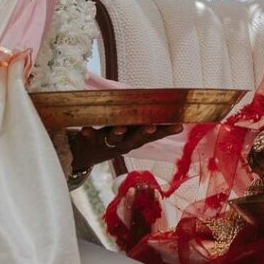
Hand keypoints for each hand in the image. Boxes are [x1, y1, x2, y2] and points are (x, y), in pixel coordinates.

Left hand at [68, 124, 182, 171]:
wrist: (86, 154)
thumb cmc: (113, 138)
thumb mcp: (131, 133)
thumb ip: (143, 122)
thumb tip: (166, 108)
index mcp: (136, 139)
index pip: (154, 135)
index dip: (166, 131)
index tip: (178, 125)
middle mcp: (123, 143)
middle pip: (136, 139)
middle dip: (144, 133)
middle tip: (152, 127)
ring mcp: (107, 142)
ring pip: (114, 139)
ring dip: (118, 134)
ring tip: (120, 129)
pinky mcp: (90, 140)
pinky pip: (89, 136)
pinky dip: (88, 133)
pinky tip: (85, 129)